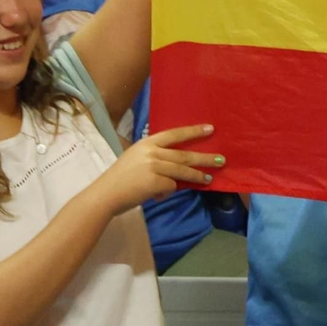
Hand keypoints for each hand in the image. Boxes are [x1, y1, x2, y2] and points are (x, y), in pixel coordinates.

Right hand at [91, 124, 223, 215]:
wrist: (105, 194)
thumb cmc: (120, 179)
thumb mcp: (135, 159)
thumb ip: (155, 158)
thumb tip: (177, 167)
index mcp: (147, 143)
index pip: (175, 134)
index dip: (193, 131)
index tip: (211, 129)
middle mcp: (151, 152)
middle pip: (184, 154)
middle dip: (204, 157)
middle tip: (221, 159)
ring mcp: (154, 166)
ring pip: (182, 170)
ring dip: (197, 176)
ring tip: (209, 178)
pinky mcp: (155, 182)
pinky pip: (171, 186)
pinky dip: (167, 192)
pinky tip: (157, 196)